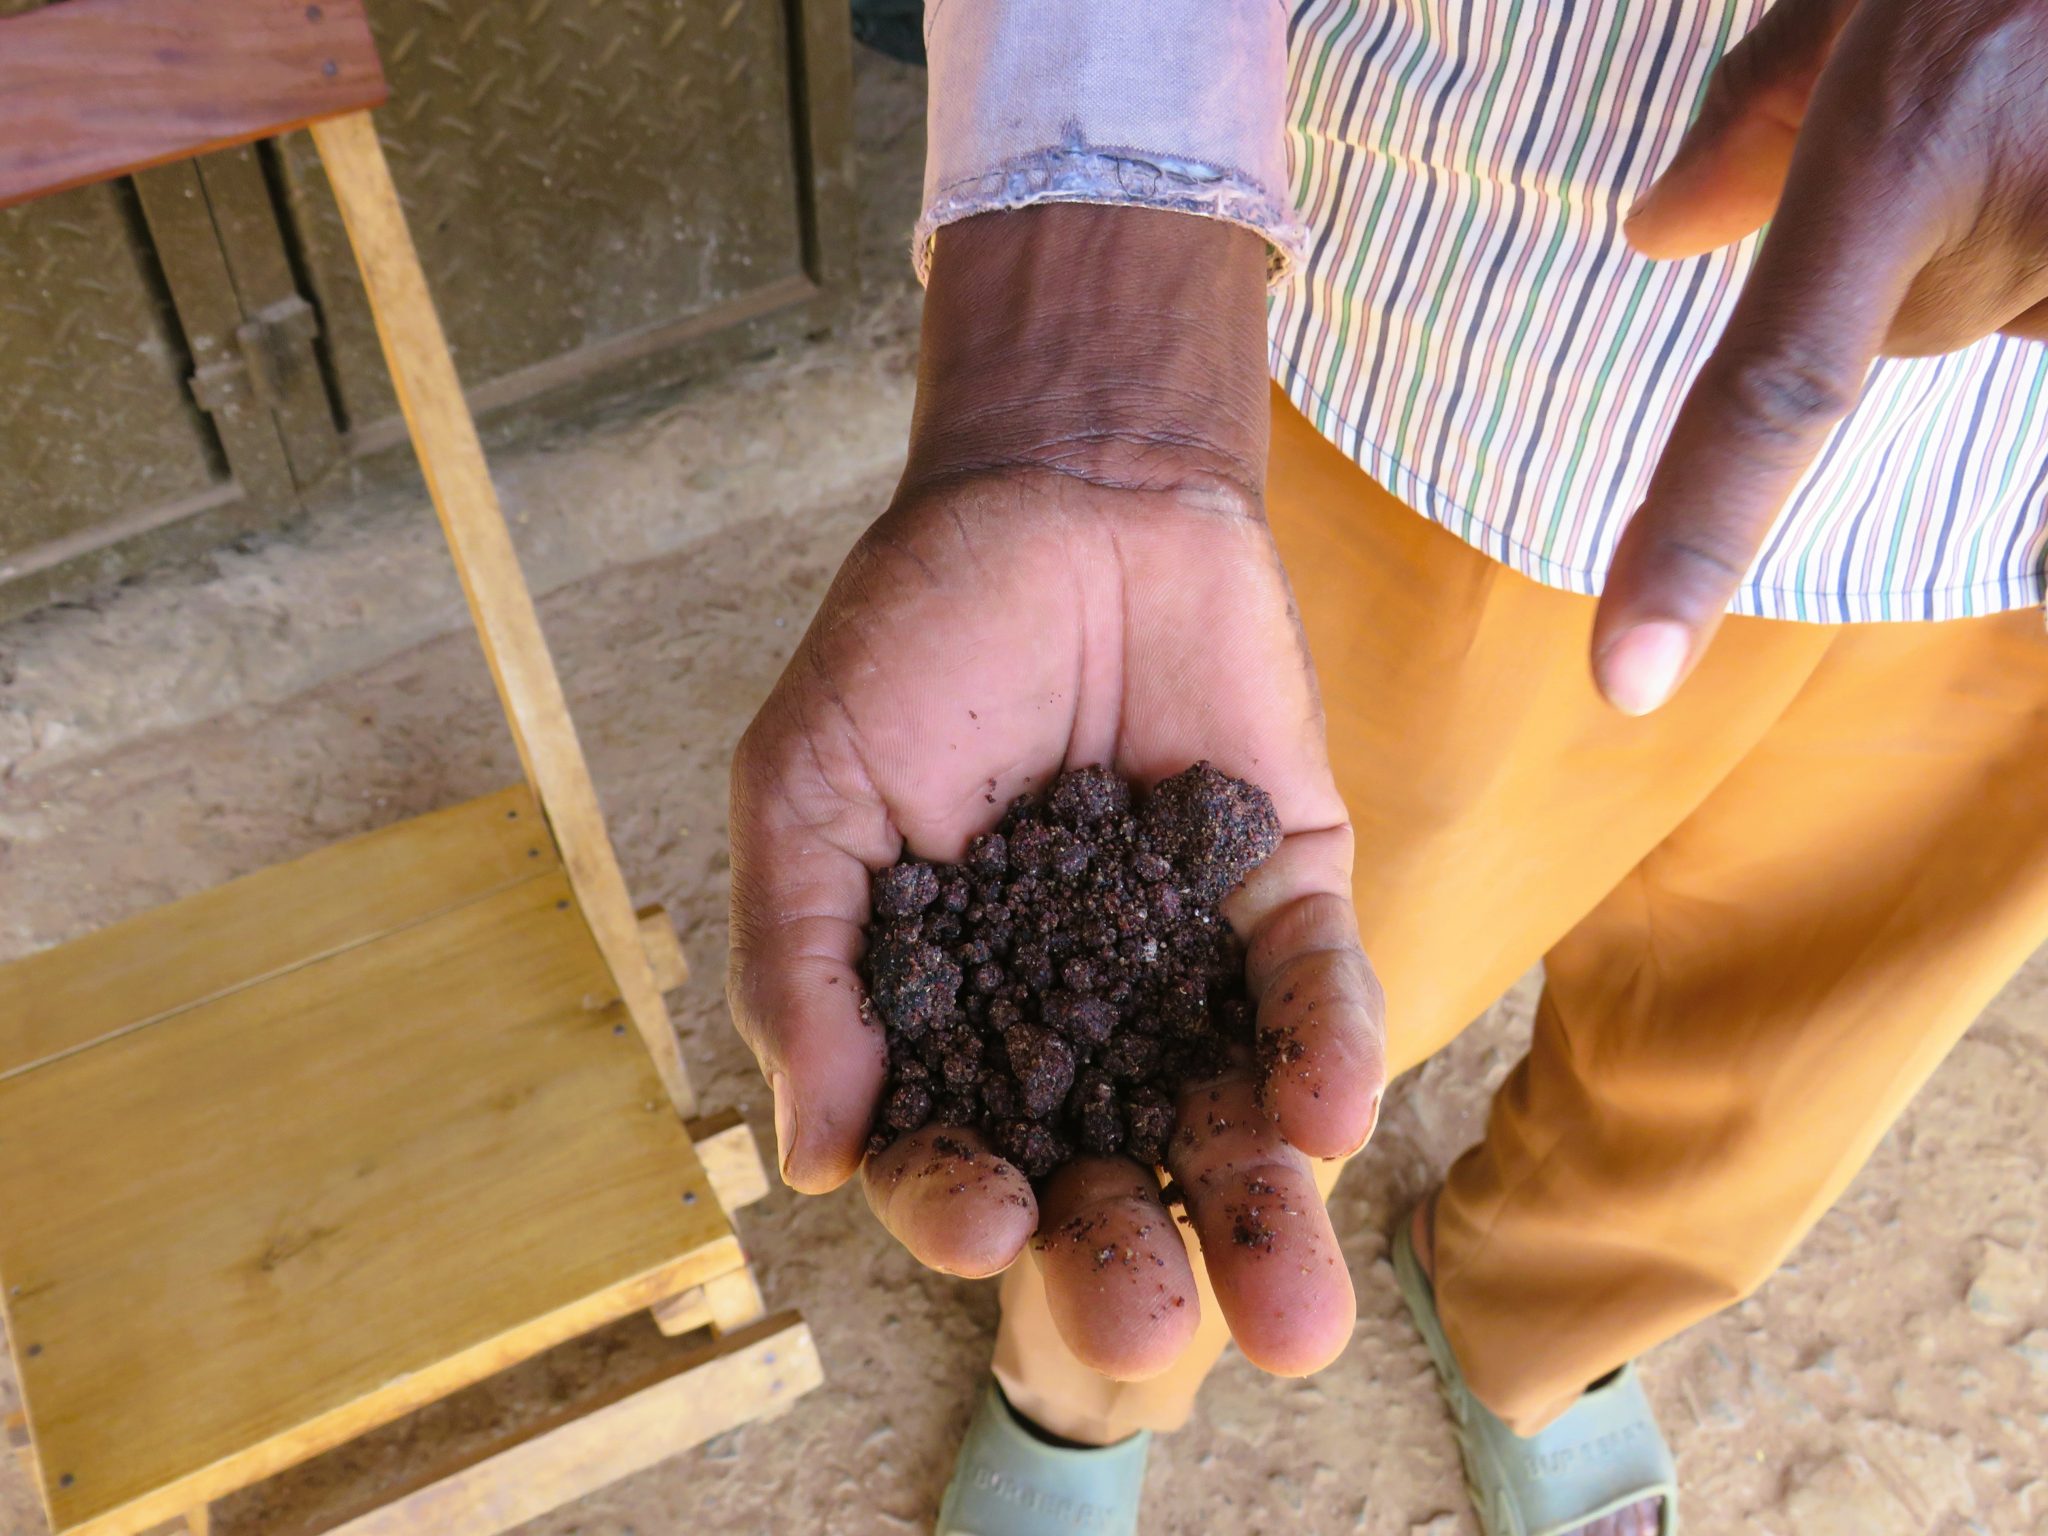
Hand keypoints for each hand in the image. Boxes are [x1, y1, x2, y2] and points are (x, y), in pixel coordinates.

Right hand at [728, 206, 1384, 1379]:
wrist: (1058, 491)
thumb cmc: (910, 644)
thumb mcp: (809, 795)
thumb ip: (804, 967)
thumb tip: (814, 1162)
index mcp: (946, 1014)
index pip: (952, 1149)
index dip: (962, 1201)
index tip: (983, 1218)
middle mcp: (1071, 1017)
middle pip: (1104, 1172)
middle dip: (1127, 1263)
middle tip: (1149, 1333)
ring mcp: (1181, 963)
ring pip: (1224, 1117)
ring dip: (1260, 1214)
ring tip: (1291, 1323)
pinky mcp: (1283, 889)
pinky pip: (1308, 988)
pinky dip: (1319, 1048)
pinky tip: (1318, 1110)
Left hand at [1595, 0, 2047, 712]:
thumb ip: (1754, 104)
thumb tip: (1656, 236)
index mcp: (1904, 151)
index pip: (1773, 397)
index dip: (1694, 543)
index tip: (1626, 681)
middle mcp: (2024, 227)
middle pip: (1898, 338)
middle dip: (1912, 249)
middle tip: (1978, 105)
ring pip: (2001, 321)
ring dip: (2005, 241)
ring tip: (2042, 103)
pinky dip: (2040, 261)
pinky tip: (2040, 169)